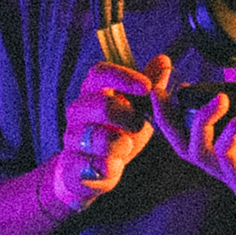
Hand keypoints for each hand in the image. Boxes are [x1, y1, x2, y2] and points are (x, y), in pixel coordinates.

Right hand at [45, 56, 164, 214]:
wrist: (91, 172)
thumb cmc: (116, 134)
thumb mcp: (137, 111)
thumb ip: (150, 87)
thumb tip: (164, 61)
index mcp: (93, 92)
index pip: (100, 72)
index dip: (124, 77)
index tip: (146, 87)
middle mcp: (78, 111)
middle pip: (102, 104)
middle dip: (128, 116)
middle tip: (137, 125)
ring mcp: (72, 138)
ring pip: (98, 137)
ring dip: (120, 144)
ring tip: (124, 147)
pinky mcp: (71, 164)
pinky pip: (93, 164)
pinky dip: (109, 167)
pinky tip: (112, 165)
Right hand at [160, 57, 235, 231]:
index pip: (198, 127)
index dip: (183, 104)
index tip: (182, 78)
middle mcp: (234, 162)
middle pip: (181, 142)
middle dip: (165, 113)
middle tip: (165, 85)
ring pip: (194, 148)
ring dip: (205, 116)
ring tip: (225, 99)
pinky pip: (222, 153)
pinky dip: (235, 128)